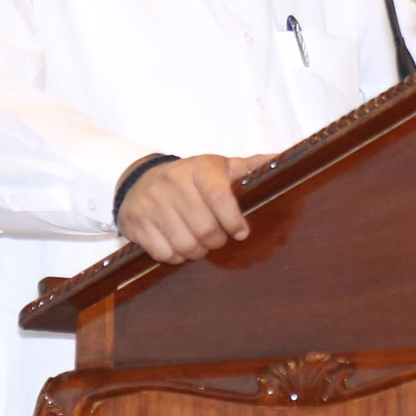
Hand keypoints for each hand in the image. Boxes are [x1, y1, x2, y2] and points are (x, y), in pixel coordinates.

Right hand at [117, 153, 267, 264]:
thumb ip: (249, 167)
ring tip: (199, 241)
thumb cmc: (189, 177)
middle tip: (217, 238)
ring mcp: (151, 203)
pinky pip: (164, 253)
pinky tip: (178, 243)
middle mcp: (172, 183)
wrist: (140, 179)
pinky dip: (175, 256)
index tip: (241, 232)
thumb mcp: (218, 167)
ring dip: (197, 251)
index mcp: (197, 169)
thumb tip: (280, 160)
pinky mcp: (136, 222)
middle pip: (204, 229)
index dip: (233, 220)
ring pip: (185, 245)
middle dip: (216, 241)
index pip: (219, 197)